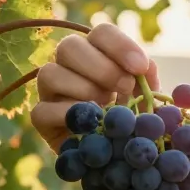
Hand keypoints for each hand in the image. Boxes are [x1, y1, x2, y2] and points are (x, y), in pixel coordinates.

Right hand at [31, 23, 159, 151]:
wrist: (120, 156)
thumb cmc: (134, 121)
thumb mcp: (147, 101)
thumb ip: (147, 82)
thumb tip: (145, 68)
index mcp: (98, 53)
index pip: (101, 33)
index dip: (120, 46)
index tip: (140, 68)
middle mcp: (69, 65)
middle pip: (69, 46)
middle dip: (101, 67)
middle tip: (125, 88)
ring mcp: (51, 90)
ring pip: (49, 73)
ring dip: (83, 89)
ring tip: (106, 108)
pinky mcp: (41, 118)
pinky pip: (42, 110)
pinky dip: (67, 116)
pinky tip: (90, 124)